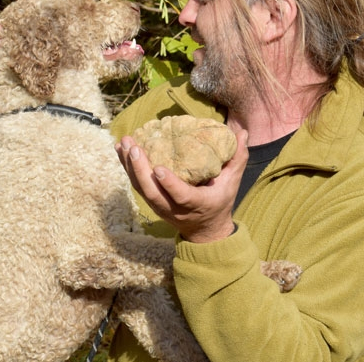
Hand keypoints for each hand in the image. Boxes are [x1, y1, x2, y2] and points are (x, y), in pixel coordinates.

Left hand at [115, 129, 248, 242]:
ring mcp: (160, 207)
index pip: (181, 196)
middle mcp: (175, 209)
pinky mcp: (151, 201)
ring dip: (129, 166)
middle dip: (140, 170)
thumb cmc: (220, 200)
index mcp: (197, 204)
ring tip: (124, 143)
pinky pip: (136, 184)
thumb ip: (237, 158)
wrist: (205, 230)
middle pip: (152, 193)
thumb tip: (242, 132)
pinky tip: (120, 149)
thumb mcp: (232, 182)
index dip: (169, 184)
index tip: (159, 168)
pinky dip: (126, 167)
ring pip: (141, 189)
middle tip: (134, 147)